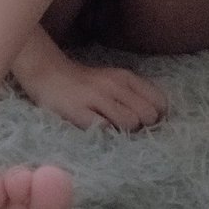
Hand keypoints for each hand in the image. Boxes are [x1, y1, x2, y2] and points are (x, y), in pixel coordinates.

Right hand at [14, 52, 168, 130]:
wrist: (48, 73)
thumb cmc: (87, 83)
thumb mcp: (115, 81)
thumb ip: (136, 95)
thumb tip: (157, 118)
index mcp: (126, 78)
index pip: (159, 101)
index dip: (157, 116)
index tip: (147, 123)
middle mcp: (115, 85)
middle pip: (148, 115)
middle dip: (143, 127)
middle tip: (129, 130)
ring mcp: (96, 97)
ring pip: (130, 123)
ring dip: (126, 133)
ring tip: (113, 131)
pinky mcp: (79, 111)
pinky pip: (104, 129)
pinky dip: (106, 135)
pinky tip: (99, 133)